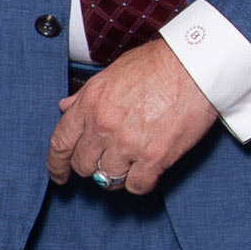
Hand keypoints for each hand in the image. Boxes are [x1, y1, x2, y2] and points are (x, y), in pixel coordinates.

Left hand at [46, 38, 217, 195]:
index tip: (60, 174)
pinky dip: (140, 182)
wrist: (194, 65)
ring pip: (108, 179)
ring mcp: (128, 143)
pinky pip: (136, 186)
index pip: (60, 143)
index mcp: (91, 103)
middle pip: (84, 165)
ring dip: (116, 174)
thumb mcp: (112, 72)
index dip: (56, 164)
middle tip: (105, 161)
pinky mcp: (155, 157)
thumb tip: (66, 107)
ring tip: (128, 164)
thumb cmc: (158, 64)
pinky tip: (146, 172)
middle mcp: (104, 125)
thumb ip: (86, 95)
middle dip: (91, 166)